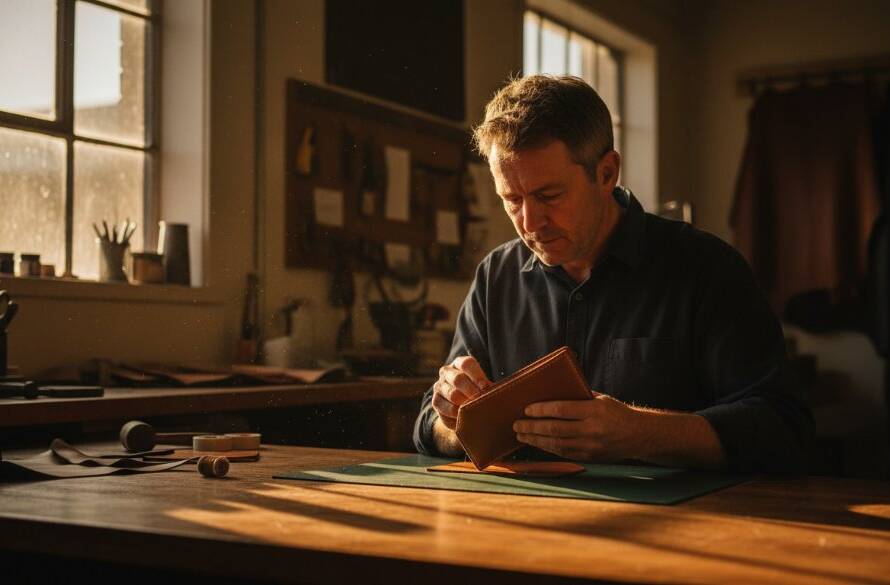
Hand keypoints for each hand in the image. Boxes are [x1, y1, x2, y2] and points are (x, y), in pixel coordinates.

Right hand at [432, 355, 491, 429]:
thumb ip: (488, 387)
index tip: (485, 387)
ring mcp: (439, 386)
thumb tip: (495, 391)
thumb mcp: (483, 386)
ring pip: (451, 394)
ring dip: (465, 404)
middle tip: (480, 401)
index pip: (466, 364)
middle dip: (471, 391)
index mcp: (460, 363)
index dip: (477, 376)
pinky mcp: (435, 401)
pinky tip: (465, 418)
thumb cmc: (477, 392)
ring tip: (475, 411)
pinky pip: (445, 408)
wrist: (461, 406)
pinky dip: (457, 415)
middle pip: (458, 379)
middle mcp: (447, 372)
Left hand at [512, 393, 644, 461]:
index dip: (541, 410)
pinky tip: (537, 443)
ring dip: (535, 440)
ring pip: (556, 444)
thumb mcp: (600, 399)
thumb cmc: (617, 413)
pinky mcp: (589, 457)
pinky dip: (547, 448)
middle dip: (532, 427)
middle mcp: (591, 430)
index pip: (561, 409)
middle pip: (554, 429)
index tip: (527, 409)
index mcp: (594, 411)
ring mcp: (590, 446)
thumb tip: (553, 391)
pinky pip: (563, 453)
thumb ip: (579, 397)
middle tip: (517, 424)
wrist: (639, 435)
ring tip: (521, 435)